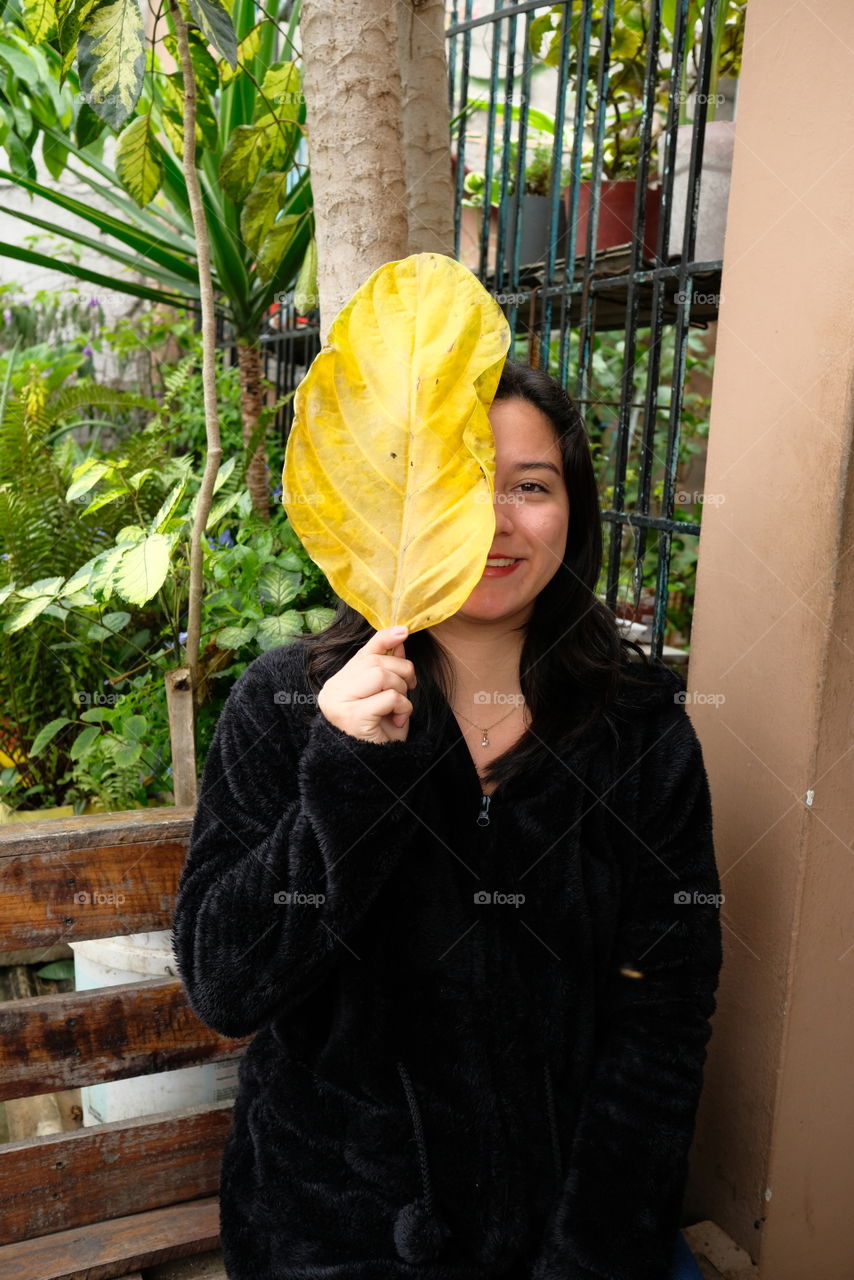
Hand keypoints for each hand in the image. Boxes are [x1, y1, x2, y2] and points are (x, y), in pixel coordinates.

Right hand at [317, 626, 416, 743]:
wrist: (374, 766)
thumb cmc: (379, 731)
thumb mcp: (386, 696)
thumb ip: (389, 668)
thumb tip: (399, 640)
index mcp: (339, 682)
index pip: (363, 653)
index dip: (384, 639)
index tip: (404, 630)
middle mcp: (334, 690)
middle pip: (376, 662)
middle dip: (402, 672)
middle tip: (410, 689)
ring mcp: (340, 703)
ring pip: (381, 675)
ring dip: (402, 690)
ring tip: (400, 708)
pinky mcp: (352, 717)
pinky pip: (388, 697)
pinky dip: (402, 706)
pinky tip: (398, 719)